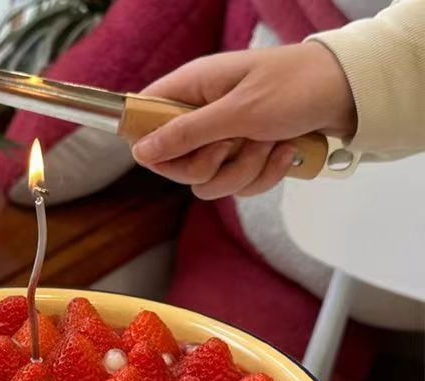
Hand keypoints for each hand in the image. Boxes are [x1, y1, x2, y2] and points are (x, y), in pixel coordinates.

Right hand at [131, 42, 356, 198]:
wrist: (350, 93)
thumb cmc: (295, 87)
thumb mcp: (237, 112)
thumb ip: (185, 134)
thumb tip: (140, 151)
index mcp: (193, 89)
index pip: (144, 120)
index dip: (150, 144)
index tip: (168, 156)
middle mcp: (203, 114)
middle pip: (177, 164)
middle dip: (210, 166)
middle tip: (233, 145)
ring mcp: (224, 138)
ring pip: (209, 182)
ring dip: (242, 171)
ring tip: (270, 144)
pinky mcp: (246, 156)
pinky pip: (236, 185)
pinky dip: (263, 175)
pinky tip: (284, 152)